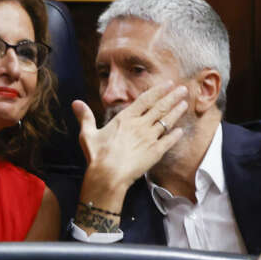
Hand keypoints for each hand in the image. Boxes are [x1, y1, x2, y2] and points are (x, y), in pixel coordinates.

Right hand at [73, 82, 188, 196]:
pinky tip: (181, 130)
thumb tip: (76, 103)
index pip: (145, 100)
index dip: (158, 91)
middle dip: (172, 97)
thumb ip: (85, 117)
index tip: (168, 84)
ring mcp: (149, 138)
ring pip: (166, 122)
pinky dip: (175, 135)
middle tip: (183, 89)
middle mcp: (140, 125)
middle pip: (160, 108)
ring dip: (176, 112)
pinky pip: (168, 141)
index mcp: (125, 119)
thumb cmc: (97, 155)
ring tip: (185, 104)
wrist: (109, 175)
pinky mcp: (155, 153)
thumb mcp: (88, 134)